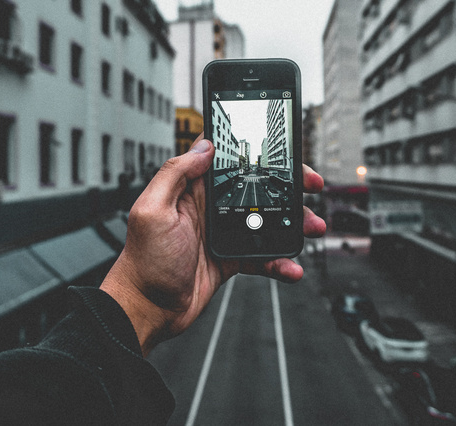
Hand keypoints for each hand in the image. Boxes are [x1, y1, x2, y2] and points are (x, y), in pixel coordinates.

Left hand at [100, 137, 325, 354]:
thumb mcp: (152, 210)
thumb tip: (203, 146)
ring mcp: (223, 233)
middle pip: (257, 186)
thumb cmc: (143, 262)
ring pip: (267, 220)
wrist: (147, 309)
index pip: (228, 159)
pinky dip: (280, 261)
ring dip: (293, 222)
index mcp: (192, 189)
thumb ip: (175, 174)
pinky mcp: (232, 258)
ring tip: (313, 227)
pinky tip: (291, 267)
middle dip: (288, 185)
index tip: (283, 153)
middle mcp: (210, 207)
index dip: (256, 151)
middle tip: (311, 186)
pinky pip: (263, 255)